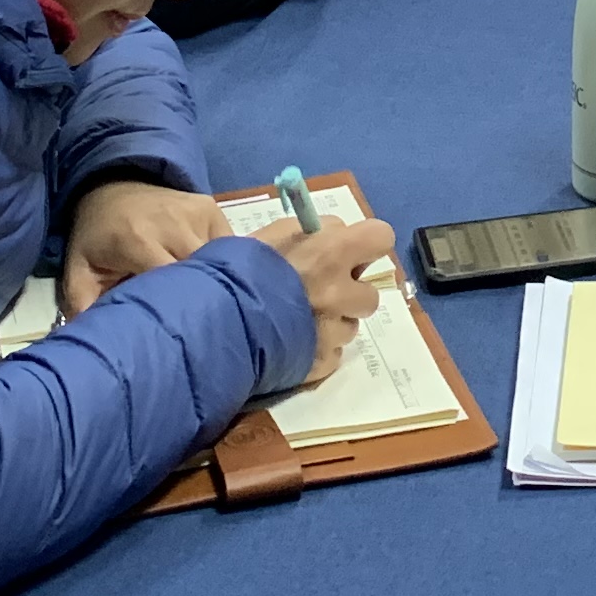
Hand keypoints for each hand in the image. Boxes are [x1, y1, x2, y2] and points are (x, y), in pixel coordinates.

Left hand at [58, 178, 236, 318]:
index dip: (176, 312)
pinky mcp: (210, 209)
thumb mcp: (79, 271)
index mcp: (137, 241)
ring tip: (203, 306)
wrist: (112, 187)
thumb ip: (84, 307)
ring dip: (212, 285)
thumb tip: (98, 348)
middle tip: (194, 329)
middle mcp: (172, 223)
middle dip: (198, 302)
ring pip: (217, 262)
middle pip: (199, 274)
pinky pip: (226, 246)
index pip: (170, 283)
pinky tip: (210, 279)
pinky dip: (221, 265)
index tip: (176, 334)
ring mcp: (195, 213)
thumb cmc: (96, 237)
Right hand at [248, 216, 399, 384]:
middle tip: (323, 293)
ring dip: (333, 323)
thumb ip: (311, 233)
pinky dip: (318, 349)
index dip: (368, 244)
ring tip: (299, 322)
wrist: (214, 324)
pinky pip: (333, 354)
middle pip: (370, 293)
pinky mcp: (322, 362)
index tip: (353, 252)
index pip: (381, 237)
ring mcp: (333, 331)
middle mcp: (340, 293)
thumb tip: (334, 234)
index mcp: (331, 253)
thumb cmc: (238, 271)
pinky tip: (294, 344)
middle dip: (351, 293)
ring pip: (350, 327)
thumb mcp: (273, 235)